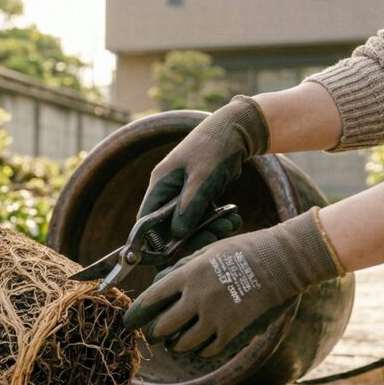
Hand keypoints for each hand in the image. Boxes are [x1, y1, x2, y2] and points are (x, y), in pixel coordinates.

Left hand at [123, 209, 342, 356]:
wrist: (280, 261)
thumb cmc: (242, 251)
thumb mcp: (206, 251)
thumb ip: (182, 269)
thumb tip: (160, 284)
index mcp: (188, 275)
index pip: (151, 298)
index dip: (137, 311)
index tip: (130, 319)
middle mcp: (198, 298)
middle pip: (162, 327)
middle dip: (153, 333)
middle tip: (153, 333)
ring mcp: (216, 316)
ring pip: (182, 344)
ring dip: (175, 344)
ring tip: (175, 341)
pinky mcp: (233, 330)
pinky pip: (207, 350)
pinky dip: (200, 350)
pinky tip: (200, 344)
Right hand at [139, 96, 269, 238]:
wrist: (237, 129)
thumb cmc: (215, 148)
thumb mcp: (202, 178)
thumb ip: (189, 207)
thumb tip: (177, 235)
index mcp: (160, 185)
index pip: (146, 221)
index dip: (153, 241)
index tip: (171, 255)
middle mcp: (168, 192)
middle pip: (170, 227)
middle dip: (192, 236)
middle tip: (214, 236)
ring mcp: (184, 195)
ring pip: (191, 225)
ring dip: (210, 229)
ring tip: (231, 224)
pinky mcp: (200, 196)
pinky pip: (205, 217)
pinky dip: (219, 221)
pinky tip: (234, 218)